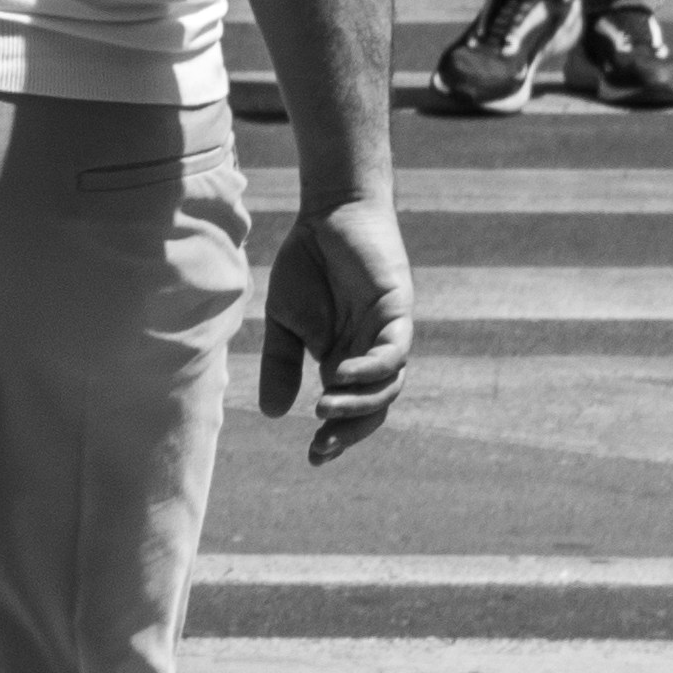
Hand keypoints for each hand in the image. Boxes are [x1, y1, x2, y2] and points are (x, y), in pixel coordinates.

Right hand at [256, 194, 412, 465]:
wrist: (328, 214)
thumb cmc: (307, 265)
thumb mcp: (284, 321)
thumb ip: (282, 365)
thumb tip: (275, 415)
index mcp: (345, 361)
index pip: (350, 412)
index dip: (337, 438)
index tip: (314, 458)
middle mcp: (371, 355)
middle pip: (373, 408)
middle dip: (351, 432)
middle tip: (323, 447)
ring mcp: (387, 335)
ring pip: (388, 386)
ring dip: (359, 404)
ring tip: (324, 409)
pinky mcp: (398, 311)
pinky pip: (394, 351)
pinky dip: (371, 369)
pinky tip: (342, 375)